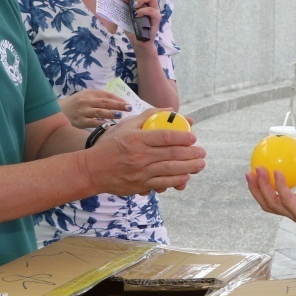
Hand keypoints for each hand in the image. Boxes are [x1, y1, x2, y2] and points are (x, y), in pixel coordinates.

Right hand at [59, 89, 130, 128]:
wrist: (58, 111)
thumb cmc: (77, 103)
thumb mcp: (86, 96)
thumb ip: (99, 98)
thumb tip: (118, 103)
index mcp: (90, 93)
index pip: (106, 95)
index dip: (117, 99)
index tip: (126, 103)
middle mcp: (87, 101)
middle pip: (105, 103)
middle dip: (118, 105)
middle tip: (129, 108)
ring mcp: (83, 112)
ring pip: (100, 113)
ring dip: (111, 114)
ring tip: (120, 115)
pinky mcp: (80, 122)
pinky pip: (93, 123)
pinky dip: (102, 123)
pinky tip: (110, 125)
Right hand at [85, 109, 204, 195]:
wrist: (92, 169)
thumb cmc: (110, 145)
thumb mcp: (126, 125)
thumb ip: (148, 115)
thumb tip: (169, 109)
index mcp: (137, 139)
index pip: (165, 136)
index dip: (182, 137)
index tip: (193, 137)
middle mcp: (140, 156)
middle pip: (171, 154)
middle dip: (191, 154)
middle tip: (203, 152)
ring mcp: (140, 172)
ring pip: (170, 169)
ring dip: (189, 167)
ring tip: (200, 164)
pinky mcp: (139, 185)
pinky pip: (162, 183)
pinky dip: (176, 180)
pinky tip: (185, 177)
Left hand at [116, 0, 161, 44]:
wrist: (138, 40)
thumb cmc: (134, 26)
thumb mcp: (127, 12)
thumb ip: (125, 2)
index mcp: (147, 1)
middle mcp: (152, 4)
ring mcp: (155, 11)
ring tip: (134, 6)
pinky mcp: (156, 19)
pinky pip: (152, 11)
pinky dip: (143, 11)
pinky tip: (136, 15)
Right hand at [245, 145, 295, 236]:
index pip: (275, 195)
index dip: (262, 184)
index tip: (255, 167)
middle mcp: (295, 210)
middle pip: (267, 202)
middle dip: (255, 188)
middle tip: (249, 171)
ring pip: (272, 203)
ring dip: (263, 187)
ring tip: (259, 170)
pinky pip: (288, 200)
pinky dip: (281, 186)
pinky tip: (278, 173)